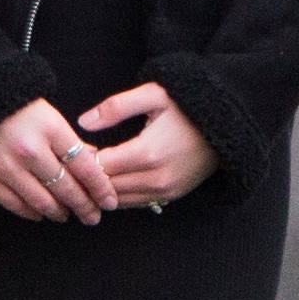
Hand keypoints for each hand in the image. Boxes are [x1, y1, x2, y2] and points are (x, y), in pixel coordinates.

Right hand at [0, 98, 123, 223]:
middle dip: (84, 206)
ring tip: (67, 215)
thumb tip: (94, 163)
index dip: (100, 188)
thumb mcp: (48, 115)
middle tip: (94, 217)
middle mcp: (30, 150)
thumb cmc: (15, 106)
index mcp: (50, 129)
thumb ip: (69, 141)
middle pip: (66, 188)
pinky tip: (41, 213)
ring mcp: (6, 167)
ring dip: (59, 212)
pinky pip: (15, 204)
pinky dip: (31, 212)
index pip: (84, 167)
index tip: (110, 202)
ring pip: (42, 201)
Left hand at [78, 83, 219, 209]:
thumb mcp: (153, 95)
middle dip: (87, 178)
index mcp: (147, 153)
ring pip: (118, 200)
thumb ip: (116, 107)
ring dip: (100, 190)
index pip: (99, 167)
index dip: (80, 161)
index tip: (71, 150)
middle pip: (105, 187)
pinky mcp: (171, 196)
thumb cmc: (188, 106)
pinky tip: (109, 181)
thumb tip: (83, 123)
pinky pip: (135, 203)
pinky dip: (118, 195)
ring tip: (87, 174)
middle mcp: (156, 178)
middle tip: (72, 165)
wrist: (227, 125)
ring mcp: (165, 190)